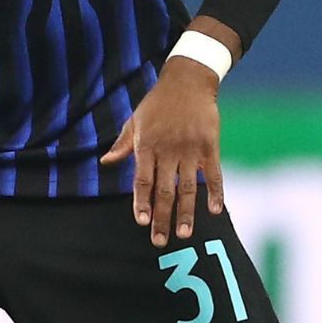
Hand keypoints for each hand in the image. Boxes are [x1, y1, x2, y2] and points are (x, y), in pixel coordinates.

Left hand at [100, 58, 223, 247]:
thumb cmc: (157, 103)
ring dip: (186, 213)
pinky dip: (215, 193)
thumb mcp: (135, 120)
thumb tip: (106, 163)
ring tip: (184, 234)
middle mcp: (168, 150)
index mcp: (147, 145)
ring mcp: (190, 149)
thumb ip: (123, 144)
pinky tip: (214, 211)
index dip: (142, 202)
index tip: (142, 222)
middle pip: (165, 190)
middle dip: (162, 218)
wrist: (188, 81)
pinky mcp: (209, 146)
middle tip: (160, 241)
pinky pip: (214, 174)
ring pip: (188, 188)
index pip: (143, 180)